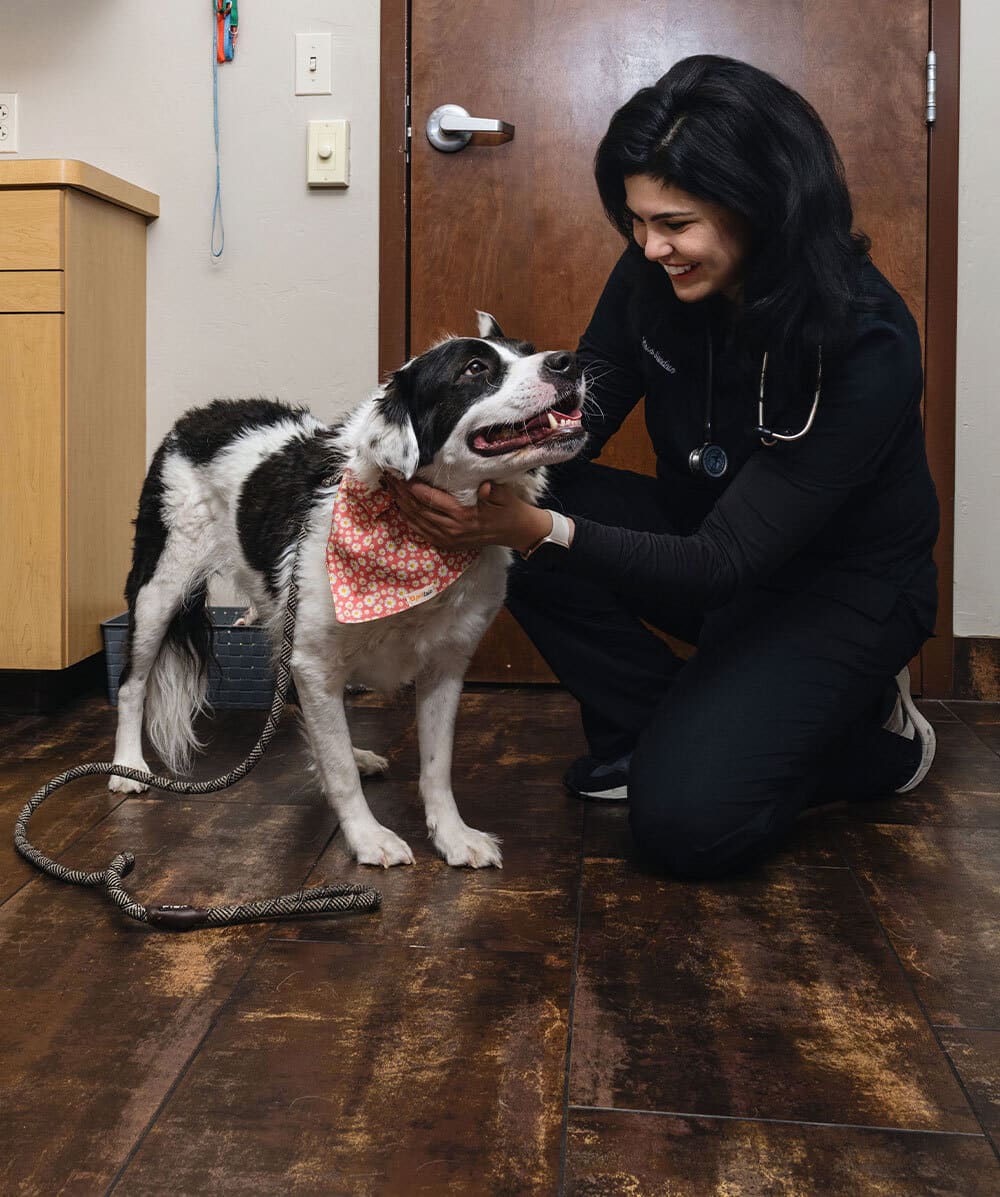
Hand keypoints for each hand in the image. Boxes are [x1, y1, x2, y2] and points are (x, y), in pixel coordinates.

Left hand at [385, 477, 554, 553]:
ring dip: (401, 506)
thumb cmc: (509, 509)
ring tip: (390, 490)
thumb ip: (492, 490)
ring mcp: (448, 539)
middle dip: (401, 494)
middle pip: (417, 510)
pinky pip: (422, 532)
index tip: (400, 473)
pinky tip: (401, 509)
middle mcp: (451, 529)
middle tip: (388, 478)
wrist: (516, 533)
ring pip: (416, 521)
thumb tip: (484, 486)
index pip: (430, 499)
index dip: (412, 487)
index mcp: (463, 516)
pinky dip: (409, 520)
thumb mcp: (504, 496)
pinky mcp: (447, 544)